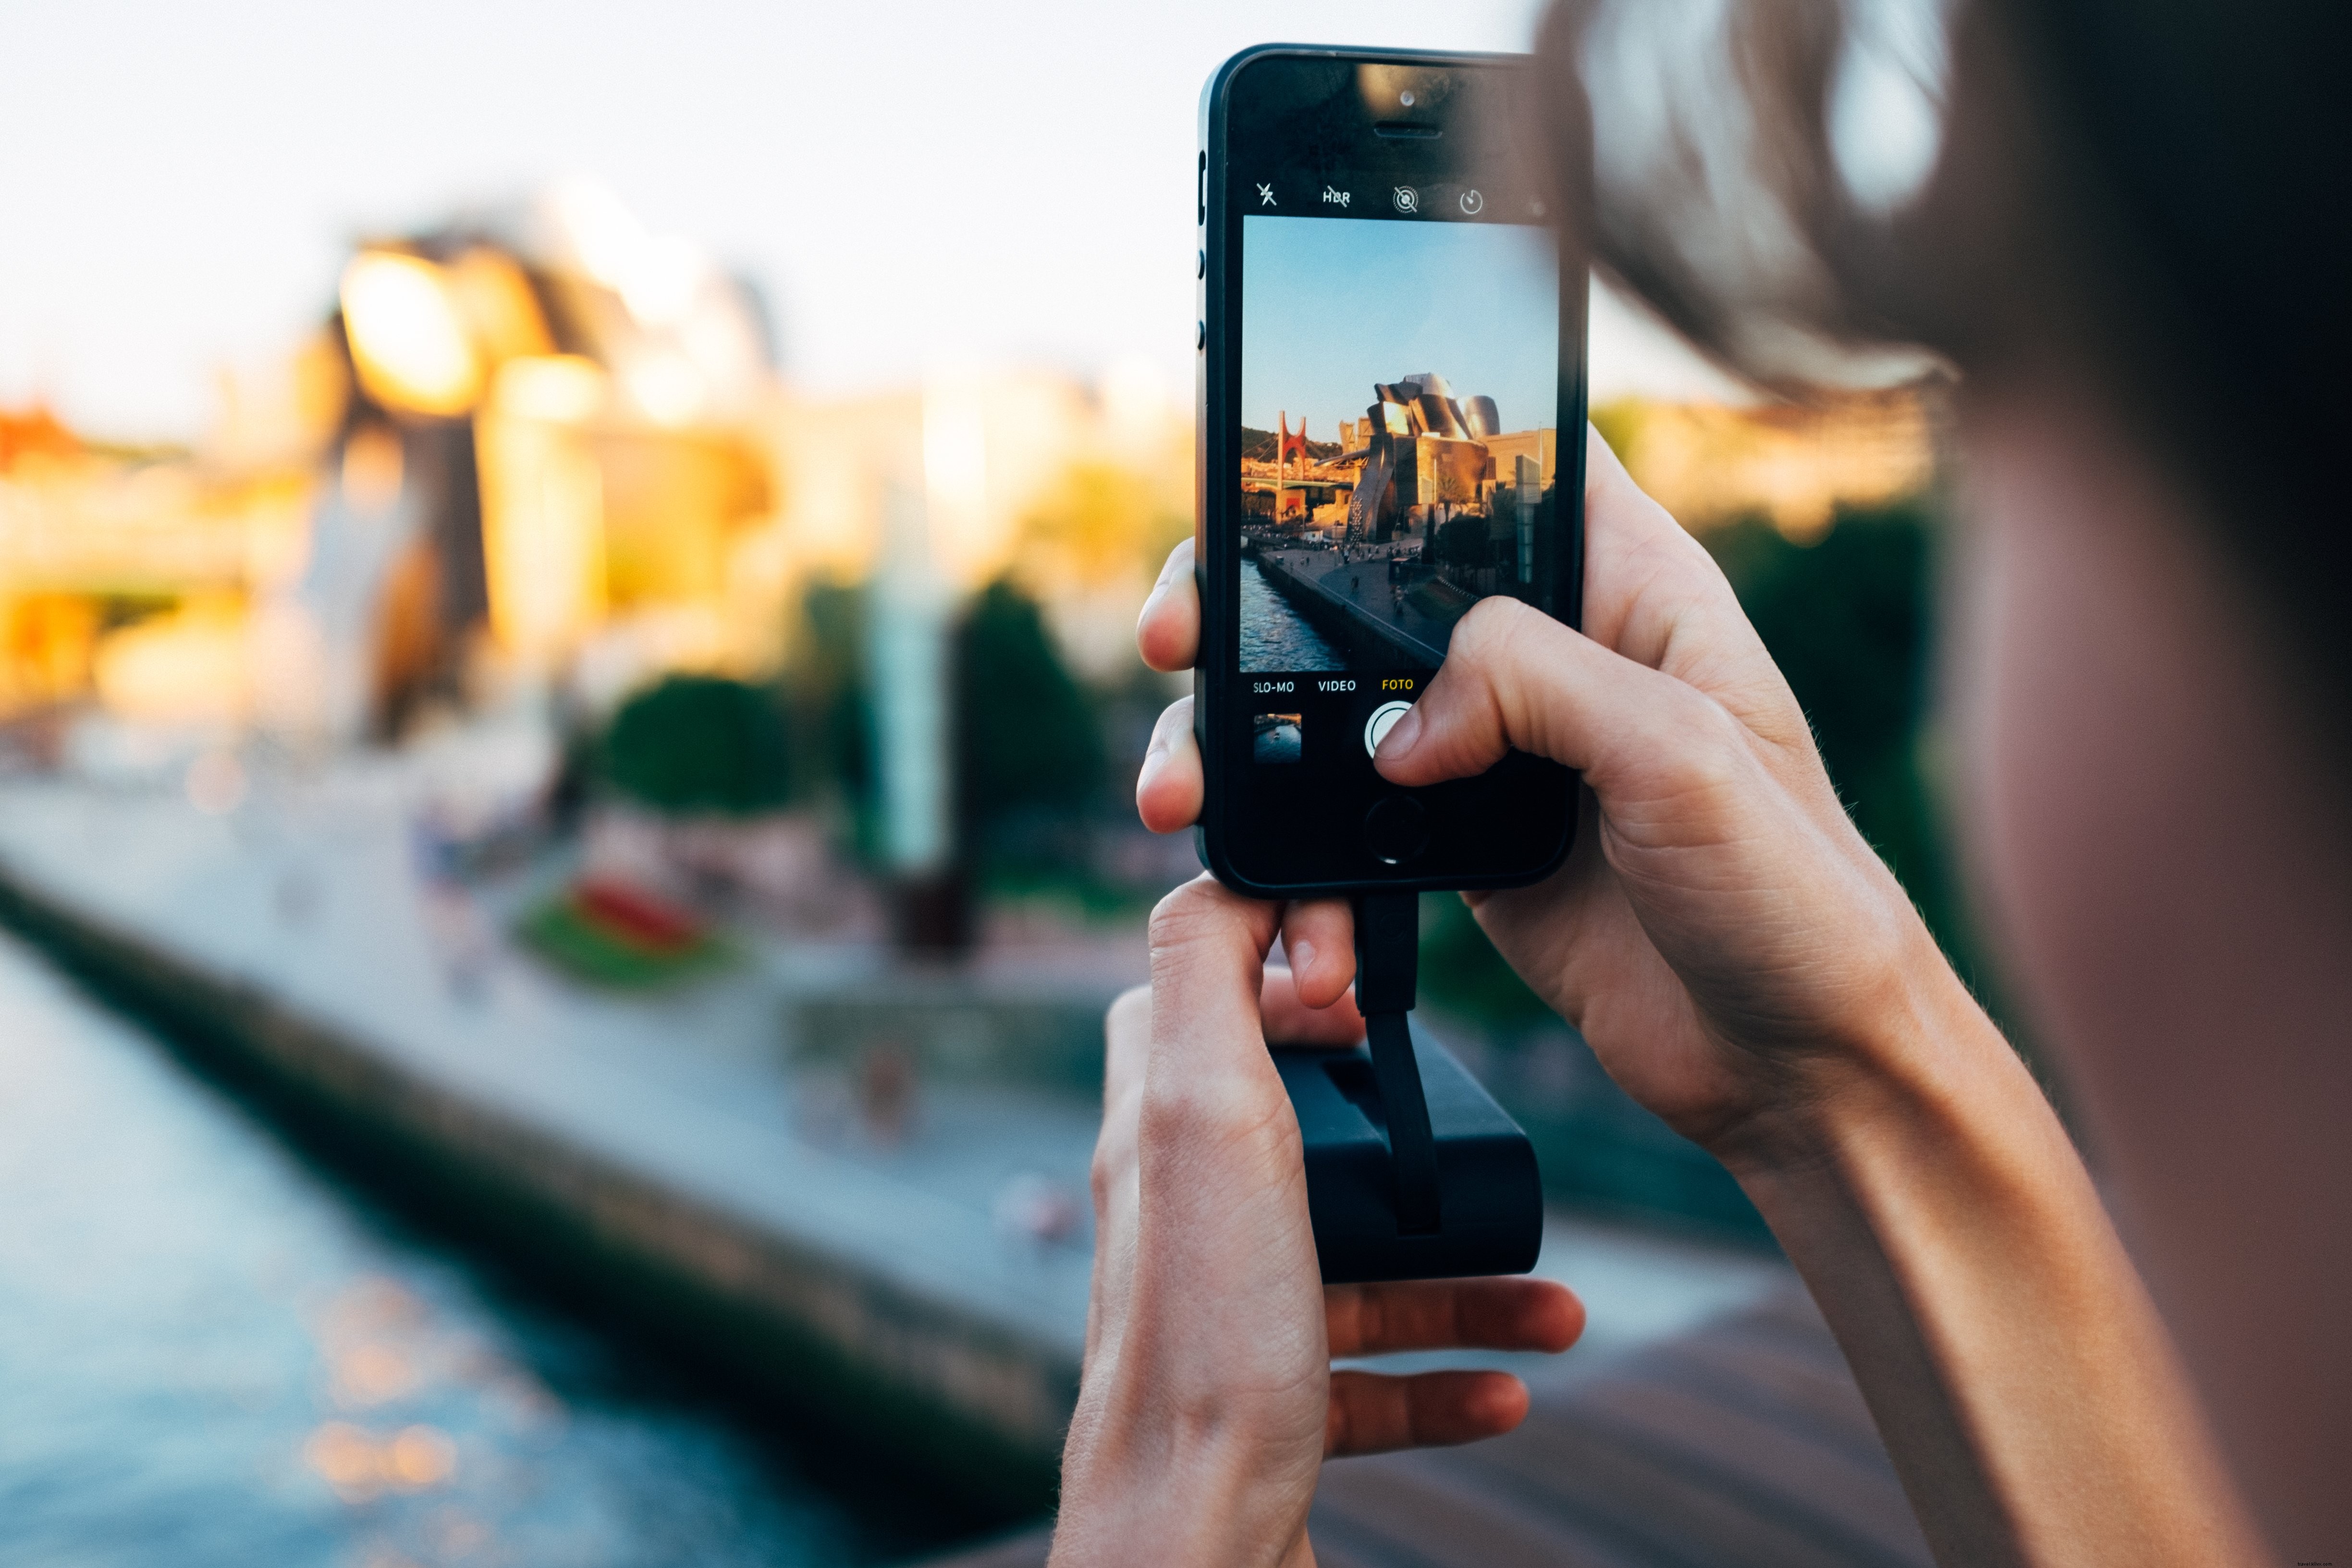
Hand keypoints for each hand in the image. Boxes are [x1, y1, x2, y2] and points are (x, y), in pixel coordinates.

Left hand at [1051, 878, 1582, 1565]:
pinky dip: (1445, 1374)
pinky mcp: (1270, 1405)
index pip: (1201, 996)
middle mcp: (1184, 1216)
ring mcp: (1227, 1313)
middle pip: (1300, 1133)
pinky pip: (1372, 1377)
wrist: (1194, 1541)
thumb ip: (1203, 975)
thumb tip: (1222, 872)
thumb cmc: (1206, 1332)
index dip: (1279, 964)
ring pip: (1357, 1263)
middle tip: (1471, 1137)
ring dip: (1459, 1277)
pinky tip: (1512, 1381)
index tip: (1365, 976)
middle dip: (1405, 1139)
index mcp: (1159, 1129)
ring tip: (1550, 1293)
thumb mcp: (1203, 1107)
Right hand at [1133, 430, 1962, 1163]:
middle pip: (1371, 586)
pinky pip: (1346, 828)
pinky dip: (1296, 866)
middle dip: (1253, 609)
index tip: (1275, 488)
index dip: (1386, 452)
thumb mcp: (1683, 754)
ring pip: (1336, 708)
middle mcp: (1553, 655)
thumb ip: (1537, 687)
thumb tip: (1399, 723)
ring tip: (1185, 799)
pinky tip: (1285, 911)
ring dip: (1245, 748)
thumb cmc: (1794, 895)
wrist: (1799, 1063)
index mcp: (1628, 587)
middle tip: (1178, 643)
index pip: (1498, 464)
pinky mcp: (1463, 846)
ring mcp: (1500, 752)